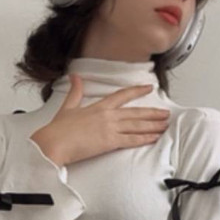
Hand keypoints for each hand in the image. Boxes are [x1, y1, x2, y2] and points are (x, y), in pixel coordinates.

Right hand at [30, 74, 169, 166]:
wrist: (53, 143)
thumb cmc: (58, 130)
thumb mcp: (68, 107)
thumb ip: (75, 92)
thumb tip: (75, 77)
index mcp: (98, 106)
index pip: (122, 95)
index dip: (137, 91)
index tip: (149, 88)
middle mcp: (107, 115)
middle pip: (135, 112)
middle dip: (152, 113)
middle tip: (166, 113)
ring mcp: (110, 128)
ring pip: (137, 125)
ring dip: (153, 125)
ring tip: (164, 125)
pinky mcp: (110, 142)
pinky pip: (131, 140)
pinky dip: (144, 138)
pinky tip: (154, 138)